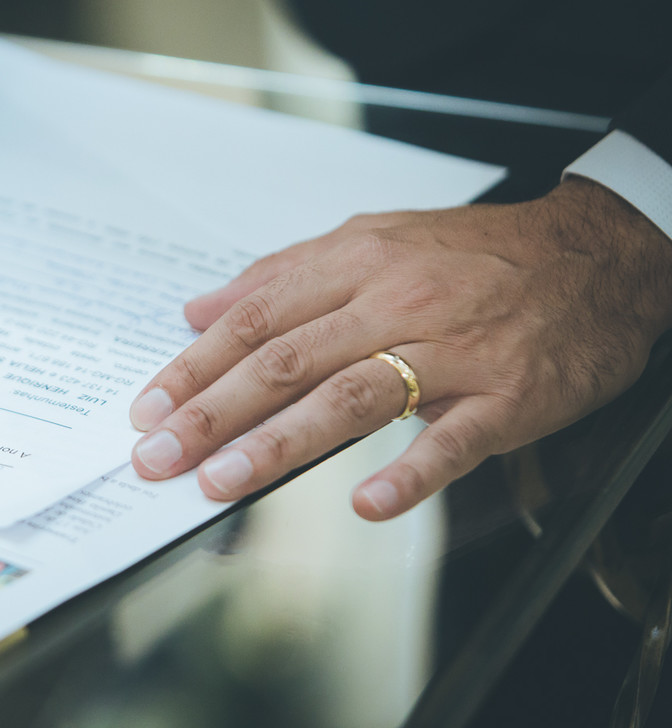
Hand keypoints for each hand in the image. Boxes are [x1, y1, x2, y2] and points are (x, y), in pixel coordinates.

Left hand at [129, 178, 671, 519]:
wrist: (595, 255)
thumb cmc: (474, 254)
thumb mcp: (372, 239)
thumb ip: (282, 273)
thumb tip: (201, 307)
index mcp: (356, 262)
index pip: (256, 318)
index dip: (195, 367)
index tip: (148, 408)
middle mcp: (394, 301)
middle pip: (287, 359)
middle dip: (212, 413)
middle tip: (159, 456)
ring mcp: (452, 350)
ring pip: (352, 396)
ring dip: (280, 443)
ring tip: (222, 482)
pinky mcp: (506, 395)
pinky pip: (453, 438)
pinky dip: (410, 472)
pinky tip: (366, 503)